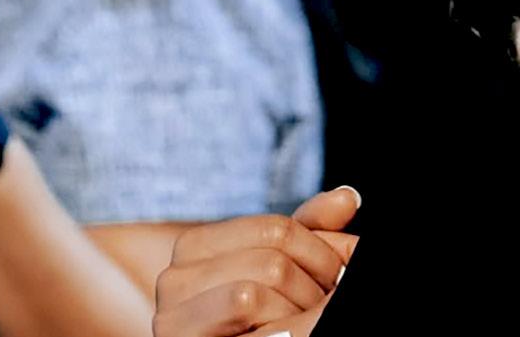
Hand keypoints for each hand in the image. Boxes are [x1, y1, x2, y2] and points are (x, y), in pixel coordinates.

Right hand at [152, 188, 360, 336]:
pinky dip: (277, 326)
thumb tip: (348, 196)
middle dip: (311, 289)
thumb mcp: (283, 268)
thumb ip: (310, 232)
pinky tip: (278, 333)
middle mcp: (173, 277)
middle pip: (271, 262)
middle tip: (319, 304)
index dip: (321, 253)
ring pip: (252, 293)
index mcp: (196, 247)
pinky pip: (239, 310)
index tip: (335, 275)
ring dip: (292, 314)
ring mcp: (170, 316)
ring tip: (296, 324)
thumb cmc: (256, 322)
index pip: (276, 230)